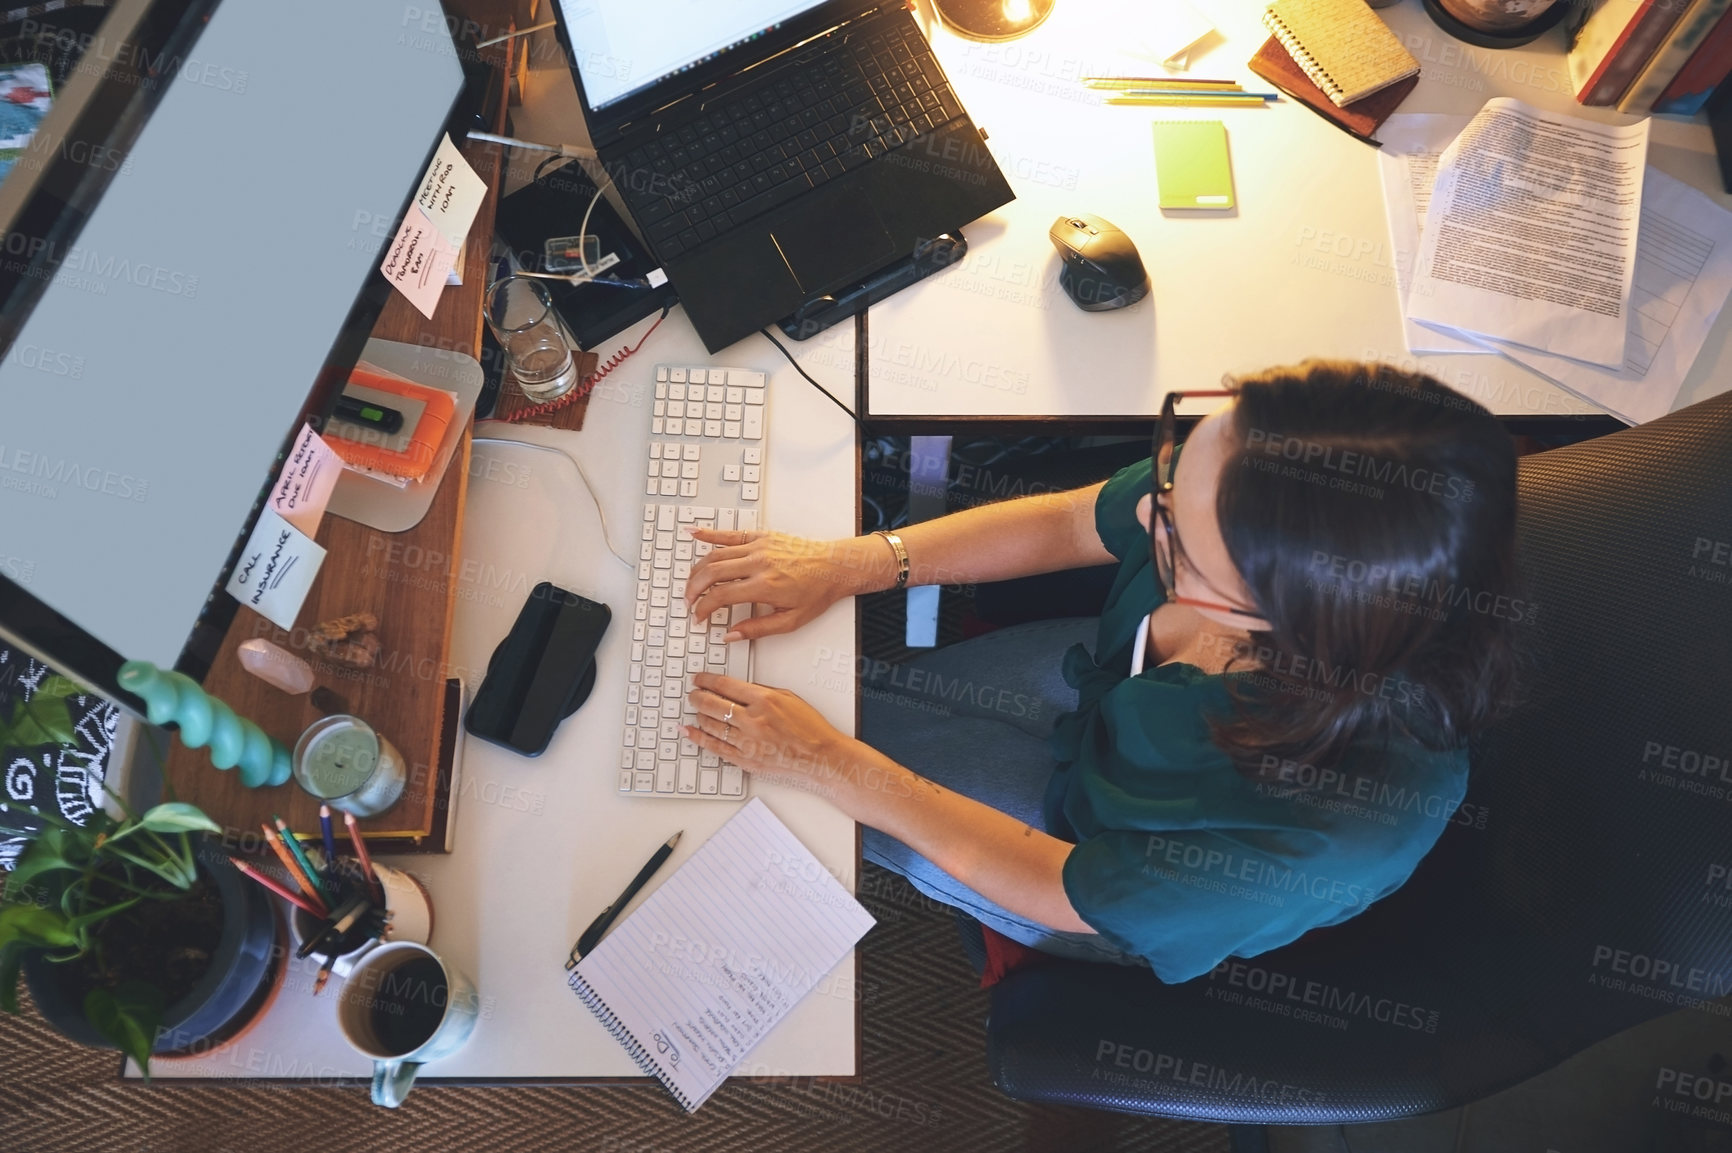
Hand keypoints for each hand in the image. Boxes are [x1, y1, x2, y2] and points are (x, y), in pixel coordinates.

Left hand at [683, 672, 858, 784]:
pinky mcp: (746, 760)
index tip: (699, 678)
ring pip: (711, 725)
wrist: (820, 756)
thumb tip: (738, 689)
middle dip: (697, 696)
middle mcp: (753, 720)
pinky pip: (715, 747)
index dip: (706, 680)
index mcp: (764, 700)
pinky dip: (699, 738)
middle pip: (712, 704)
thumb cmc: (810, 728)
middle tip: (692, 693)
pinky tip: (690, 732)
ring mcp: (748, 742)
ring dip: (698, 715)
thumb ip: (762, 691)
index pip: (725, 685)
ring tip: (695, 709)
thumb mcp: (789, 697)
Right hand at [684, 531, 889, 640]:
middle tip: (689, 602)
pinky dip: (709, 533)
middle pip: (711, 573)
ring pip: (715, 555)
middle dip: (693, 589)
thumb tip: (731, 635)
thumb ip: (758, 629)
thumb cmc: (818, 592)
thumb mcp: (791, 620)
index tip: (699, 617)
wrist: (836, 566)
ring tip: (690, 583)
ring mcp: (759, 547)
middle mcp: (758, 563)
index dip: (703, 608)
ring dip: (697, 569)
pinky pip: (729, 533)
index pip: (720, 596)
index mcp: (764, 586)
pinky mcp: (762, 536)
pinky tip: (693, 533)